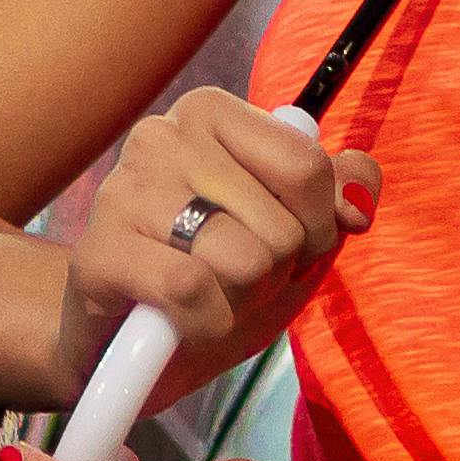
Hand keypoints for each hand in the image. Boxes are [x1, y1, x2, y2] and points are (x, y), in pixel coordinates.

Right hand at [52, 89, 377, 406]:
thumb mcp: (291, 234)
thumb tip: (360, 196)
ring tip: (204, 297)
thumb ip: (337, 197)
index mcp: (211, 113)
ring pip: (244, 260)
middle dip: (272, 274)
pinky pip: (194, 292)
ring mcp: (123, 190)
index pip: (307, 166)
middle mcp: (162, 135)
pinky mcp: (99, 252)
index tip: (285, 247)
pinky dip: (204, 324)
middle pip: (283, 226)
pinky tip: (179, 321)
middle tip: (229, 278)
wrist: (124, 347)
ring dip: (238, 302)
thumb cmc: (213, 279)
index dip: (316, 229)